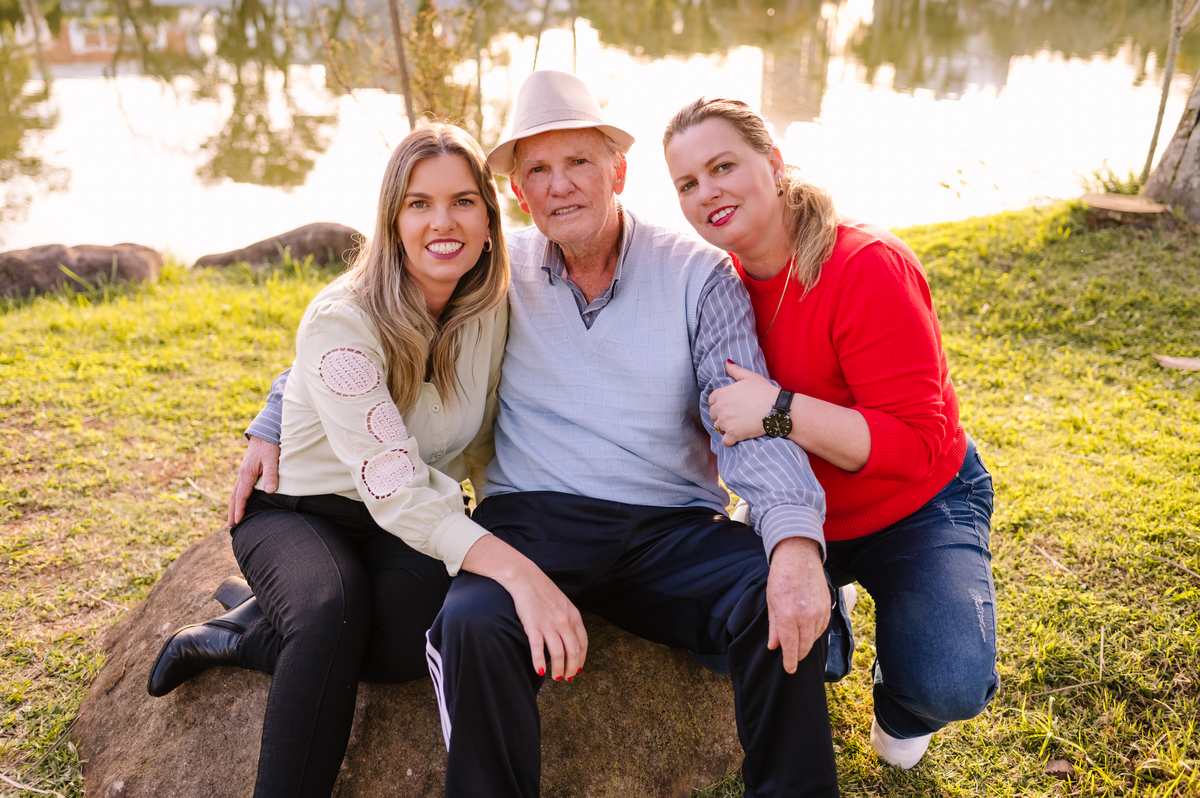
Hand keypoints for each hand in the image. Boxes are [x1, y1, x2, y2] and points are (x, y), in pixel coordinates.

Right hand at [227, 436, 279, 525]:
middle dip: (232, 511)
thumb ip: (272, 474)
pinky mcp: (248, 471)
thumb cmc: (269, 446)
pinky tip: (241, 501)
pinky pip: (240, 487)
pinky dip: (238, 497)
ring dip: (233, 505)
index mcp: (247, 474)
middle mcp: (243, 474)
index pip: (241, 496)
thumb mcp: (272, 459)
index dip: (239, 509)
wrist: (264, 433)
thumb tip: (270, 491)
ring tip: (233, 517)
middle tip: (231, 525)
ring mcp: (244, 473)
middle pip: (234, 496)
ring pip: (236, 492)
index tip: (238, 521)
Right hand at [461, 535, 587, 681]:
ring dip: (558, 670)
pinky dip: (539, 662)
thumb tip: (571, 640)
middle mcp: (564, 621)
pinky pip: (538, 649)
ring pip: (558, 654)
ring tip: (555, 677)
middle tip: (567, 678)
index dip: (581, 659)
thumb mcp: (563, 603)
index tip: (578, 669)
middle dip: (571, 668)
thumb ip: (569, 620)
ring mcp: (549, 624)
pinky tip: (540, 671)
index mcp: (574, 616)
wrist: (524, 577)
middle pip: (573, 652)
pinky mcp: (533, 626)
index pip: (583, 644)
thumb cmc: (543, 591)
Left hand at [709, 361, 777, 446]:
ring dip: (723, 427)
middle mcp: (721, 409)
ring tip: (734, 425)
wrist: (776, 409)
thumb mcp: (750, 376)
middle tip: (732, 415)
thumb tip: (726, 362)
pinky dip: (729, 441)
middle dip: (720, 414)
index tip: (727, 404)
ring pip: (717, 427)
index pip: (711, 399)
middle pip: (712, 414)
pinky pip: (725, 441)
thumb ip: (736, 370)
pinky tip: (735, 438)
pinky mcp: (733, 435)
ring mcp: (726, 423)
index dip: (719, 401)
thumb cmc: (764, 391)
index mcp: (723, 394)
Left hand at [766, 537, 829, 673]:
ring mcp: (819, 612)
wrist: (799, 556)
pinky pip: (822, 628)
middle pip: (804, 646)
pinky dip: (815, 633)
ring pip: (814, 638)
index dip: (790, 661)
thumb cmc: (780, 578)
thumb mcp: (771, 602)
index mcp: (787, 615)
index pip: (790, 647)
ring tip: (798, 643)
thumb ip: (774, 627)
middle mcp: (805, 616)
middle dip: (798, 655)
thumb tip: (774, 646)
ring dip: (806, 643)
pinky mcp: (827, 607)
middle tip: (792, 658)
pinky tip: (807, 631)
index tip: (789, 669)